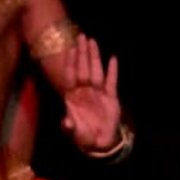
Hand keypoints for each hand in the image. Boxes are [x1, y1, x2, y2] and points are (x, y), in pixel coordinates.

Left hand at [59, 34, 122, 152]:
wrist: (99, 142)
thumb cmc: (83, 135)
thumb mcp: (74, 132)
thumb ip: (70, 126)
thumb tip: (66, 122)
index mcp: (73, 97)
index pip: (71, 75)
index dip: (71, 63)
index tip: (70, 49)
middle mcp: (85, 91)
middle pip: (83, 68)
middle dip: (82, 53)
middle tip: (81, 36)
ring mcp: (98, 93)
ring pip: (96, 71)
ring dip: (95, 57)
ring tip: (93, 42)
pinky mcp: (111, 98)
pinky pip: (112, 82)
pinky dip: (113, 71)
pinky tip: (113, 59)